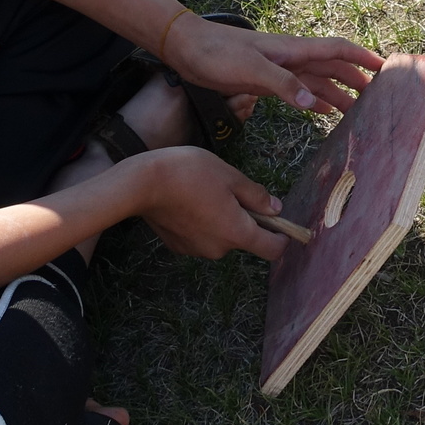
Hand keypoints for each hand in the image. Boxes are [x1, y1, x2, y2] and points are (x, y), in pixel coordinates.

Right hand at [130, 145, 289, 260]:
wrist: (141, 184)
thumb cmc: (190, 173)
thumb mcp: (230, 176)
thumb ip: (256, 196)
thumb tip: (276, 210)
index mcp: (236, 232)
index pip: (272, 250)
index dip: (282, 238)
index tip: (282, 225)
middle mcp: (219, 249)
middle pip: (244, 238)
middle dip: (245, 218)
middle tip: (231, 189)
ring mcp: (196, 250)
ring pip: (222, 236)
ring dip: (222, 218)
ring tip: (205, 191)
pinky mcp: (179, 247)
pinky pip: (202, 236)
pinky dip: (203, 222)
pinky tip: (189, 201)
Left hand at [163, 17, 380, 115]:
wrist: (186, 49)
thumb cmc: (217, 53)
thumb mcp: (251, 70)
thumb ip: (284, 85)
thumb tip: (317, 104)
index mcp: (293, 50)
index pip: (337, 50)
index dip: (362, 57)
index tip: (385, 67)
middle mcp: (291, 58)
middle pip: (333, 66)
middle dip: (357, 78)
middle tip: (378, 96)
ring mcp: (279, 69)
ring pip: (318, 80)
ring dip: (338, 92)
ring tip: (357, 111)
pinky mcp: (266, 81)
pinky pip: (299, 90)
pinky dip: (315, 100)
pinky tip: (323, 111)